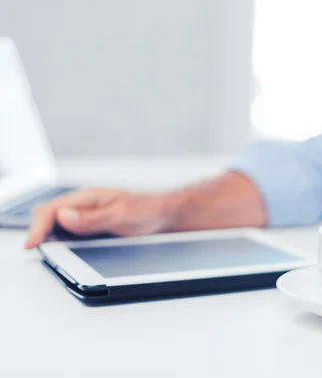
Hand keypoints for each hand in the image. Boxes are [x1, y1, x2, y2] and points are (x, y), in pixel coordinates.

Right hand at [25, 188, 172, 248]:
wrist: (167, 213)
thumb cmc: (149, 209)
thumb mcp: (122, 214)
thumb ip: (93, 217)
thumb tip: (64, 216)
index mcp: (89, 196)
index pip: (52, 208)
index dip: (38, 226)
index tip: (32, 243)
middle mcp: (86, 203)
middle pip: (49, 214)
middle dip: (38, 230)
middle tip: (36, 249)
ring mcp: (89, 214)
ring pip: (57, 222)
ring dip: (47, 234)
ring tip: (43, 249)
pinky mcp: (94, 224)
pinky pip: (70, 230)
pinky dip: (60, 238)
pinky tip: (61, 247)